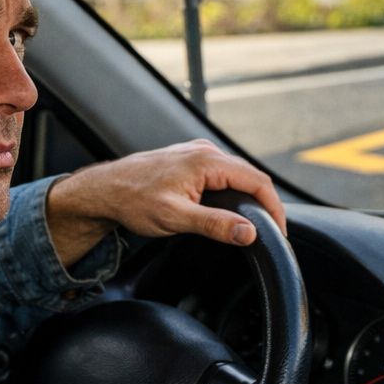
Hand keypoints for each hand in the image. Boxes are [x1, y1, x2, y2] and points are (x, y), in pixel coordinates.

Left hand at [47, 140, 286, 262]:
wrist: (104, 190)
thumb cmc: (133, 201)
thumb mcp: (175, 218)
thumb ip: (215, 225)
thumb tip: (248, 232)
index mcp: (207, 161)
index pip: (257, 181)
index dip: (274, 208)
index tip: (279, 231)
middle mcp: (205, 151)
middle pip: (251, 176)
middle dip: (266, 203)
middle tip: (273, 231)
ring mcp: (198, 153)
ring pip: (237, 174)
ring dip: (250, 197)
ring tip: (257, 222)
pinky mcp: (191, 160)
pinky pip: (223, 173)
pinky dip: (235, 190)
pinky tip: (233, 207)